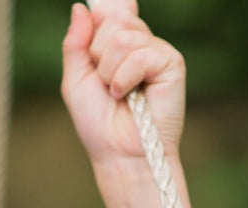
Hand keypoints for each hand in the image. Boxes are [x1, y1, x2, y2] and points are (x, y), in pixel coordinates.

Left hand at [61, 1, 185, 165]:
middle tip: (106, 83)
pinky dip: (125, 78)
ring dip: (110, 71)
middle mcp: (140, 43)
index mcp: (117, 44)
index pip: (108, 11)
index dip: (98, 23)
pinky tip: (129, 96)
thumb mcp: (75, 80)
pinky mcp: (172, 63)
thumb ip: (76, 43)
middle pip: (113, 19)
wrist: (118, 153)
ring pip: (123, 36)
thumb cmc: (98, 123)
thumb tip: (80, 8)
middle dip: (98, 55)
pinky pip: (140, 54)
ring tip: (117, 93)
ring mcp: (157, 51)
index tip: (92, 52)